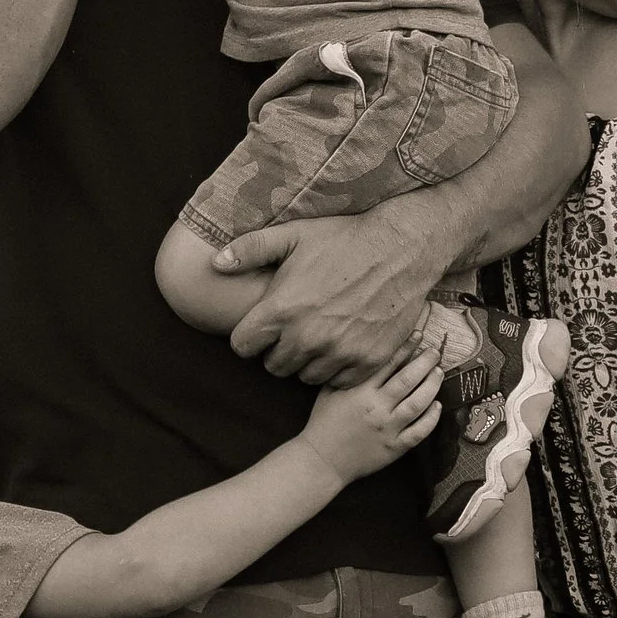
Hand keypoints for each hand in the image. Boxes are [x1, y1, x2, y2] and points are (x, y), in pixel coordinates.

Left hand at [221, 202, 445, 382]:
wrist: (401, 248)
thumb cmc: (343, 239)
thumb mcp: (293, 235)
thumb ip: (250, 249)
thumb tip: (215, 264)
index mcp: (281, 310)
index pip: (243, 347)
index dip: (250, 337)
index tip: (262, 327)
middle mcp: (307, 337)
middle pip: (273, 366)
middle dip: (278, 350)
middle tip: (294, 329)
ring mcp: (339, 352)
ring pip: (305, 376)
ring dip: (307, 361)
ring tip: (319, 336)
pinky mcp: (366, 361)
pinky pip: (338, 381)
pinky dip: (337, 368)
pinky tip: (342, 344)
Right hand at [303, 348, 443, 481]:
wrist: (322, 460)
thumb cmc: (324, 423)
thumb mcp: (329, 391)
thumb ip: (348, 373)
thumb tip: (365, 352)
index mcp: (360, 392)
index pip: (388, 364)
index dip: (406, 348)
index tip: (418, 336)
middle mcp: (377, 408)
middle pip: (408, 380)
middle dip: (425, 362)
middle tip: (435, 352)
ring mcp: (388, 429)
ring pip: (418, 403)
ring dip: (432, 385)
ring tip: (439, 373)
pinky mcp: (395, 447)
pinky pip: (419, 431)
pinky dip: (432, 418)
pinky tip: (437, 405)